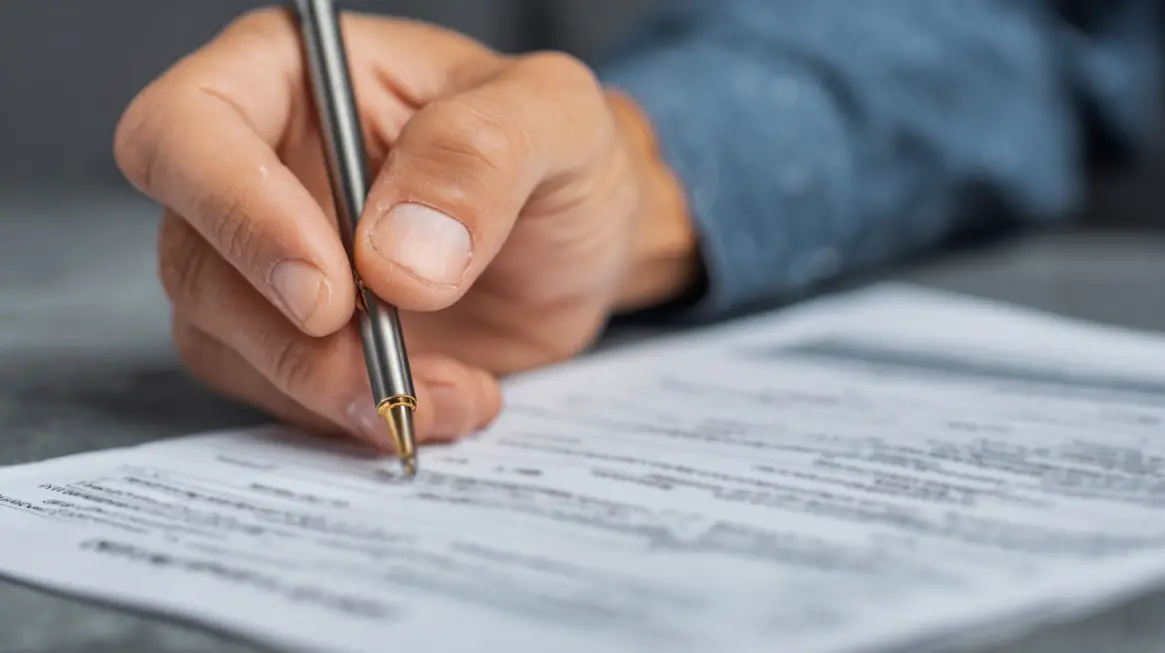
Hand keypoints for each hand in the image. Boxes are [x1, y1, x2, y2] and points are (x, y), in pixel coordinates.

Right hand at [114, 8, 698, 450]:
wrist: (580, 246)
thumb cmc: (559, 156)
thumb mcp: (558, 120)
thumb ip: (482, 155)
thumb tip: (393, 255)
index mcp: (292, 78)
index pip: (185, 131)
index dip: (235, 213)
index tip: (330, 291)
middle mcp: (258, 168)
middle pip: (193, 258)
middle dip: (291, 334)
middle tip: (391, 362)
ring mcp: (266, 263)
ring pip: (223, 341)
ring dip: (331, 388)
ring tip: (451, 385)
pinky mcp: (295, 340)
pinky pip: (279, 395)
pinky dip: (358, 414)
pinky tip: (449, 396)